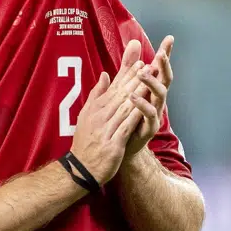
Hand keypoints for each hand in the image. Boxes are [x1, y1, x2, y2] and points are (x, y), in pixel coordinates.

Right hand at [68, 40, 153, 184]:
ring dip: (138, 94)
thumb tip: (104, 74)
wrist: (80, 168)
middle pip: (121, 95)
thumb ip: (97, 94)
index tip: (141, 62)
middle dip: (136, 79)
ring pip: (125, 108)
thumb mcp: (87, 115)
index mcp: (96, 108)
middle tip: (150, 65)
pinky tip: (145, 108)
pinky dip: (135, 116)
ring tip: (150, 82)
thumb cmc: (85, 142)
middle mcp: (100, 116)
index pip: (115, 88)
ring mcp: (106, 130)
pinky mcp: (112, 144)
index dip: (128, 75)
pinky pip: (125, 127)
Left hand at [124, 35, 172, 160]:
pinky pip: (149, 114)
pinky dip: (141, 105)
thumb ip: (129, 66)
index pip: (159, 68)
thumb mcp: (126, 87)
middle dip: (164, 66)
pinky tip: (132, 97)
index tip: (169, 39)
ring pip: (160, 95)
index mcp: (151, 89)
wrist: (122, 145)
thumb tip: (134, 42)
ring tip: (142, 73)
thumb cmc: (126, 115)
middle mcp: (157, 99)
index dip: (165, 54)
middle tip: (160, 54)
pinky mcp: (149, 127)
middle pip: (165, 79)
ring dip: (152, 83)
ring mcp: (156, 112)